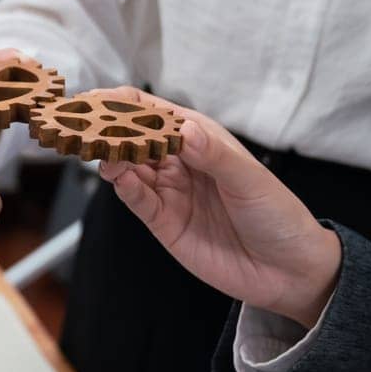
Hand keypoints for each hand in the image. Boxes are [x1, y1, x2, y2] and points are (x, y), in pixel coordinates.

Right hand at [94, 88, 340, 327]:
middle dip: (107, 129)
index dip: (125, 103)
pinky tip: (117, 177)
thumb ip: (213, 155)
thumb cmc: (278, 216)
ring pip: (128, 166)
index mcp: (201, 139)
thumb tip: (182, 130)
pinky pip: (136, 199)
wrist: (288, 271)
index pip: (154, 112)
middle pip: (133, 138)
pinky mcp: (162, 221)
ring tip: (98, 150)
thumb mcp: (251, 180)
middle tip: (82, 124)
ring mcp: (169, 191)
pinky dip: (123, 186)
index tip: (99, 99)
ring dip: (111, 156)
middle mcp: (180, 162)